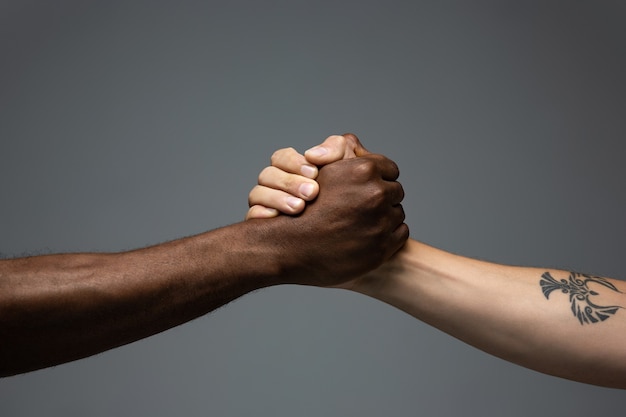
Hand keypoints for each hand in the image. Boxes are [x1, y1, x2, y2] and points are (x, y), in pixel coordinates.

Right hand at [247, 134, 366, 218]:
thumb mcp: (349, 167)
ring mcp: (267, 205)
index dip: (294, 162)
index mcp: (292, 170)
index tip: (314, 172)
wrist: (354, 231)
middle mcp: (276, 186)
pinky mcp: (263, 227)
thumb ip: (336, 149)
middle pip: (267, 175)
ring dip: (277, 198)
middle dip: (289, 182)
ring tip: (299, 208)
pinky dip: (261, 215)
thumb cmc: (349, 197)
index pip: (281, 157)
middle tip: (312, 193)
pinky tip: (279, 219)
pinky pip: (252, 217)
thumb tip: (313, 154)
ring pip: (257, 194)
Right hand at [254, 151, 407, 286]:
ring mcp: (380, 222)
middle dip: (382, 197)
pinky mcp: (383, 247)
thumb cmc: (303, 206)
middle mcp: (375, 194)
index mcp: (364, 170)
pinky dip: (386, 236)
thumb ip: (339, 149)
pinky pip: (399, 234)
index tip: (366, 187)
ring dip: (384, 217)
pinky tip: (366, 237)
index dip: (377, 177)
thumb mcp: (318, 168)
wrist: (291, 248)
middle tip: (363, 207)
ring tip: (362, 223)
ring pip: (397, 213)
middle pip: (395, 191)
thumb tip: (359, 150)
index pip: (389, 169)